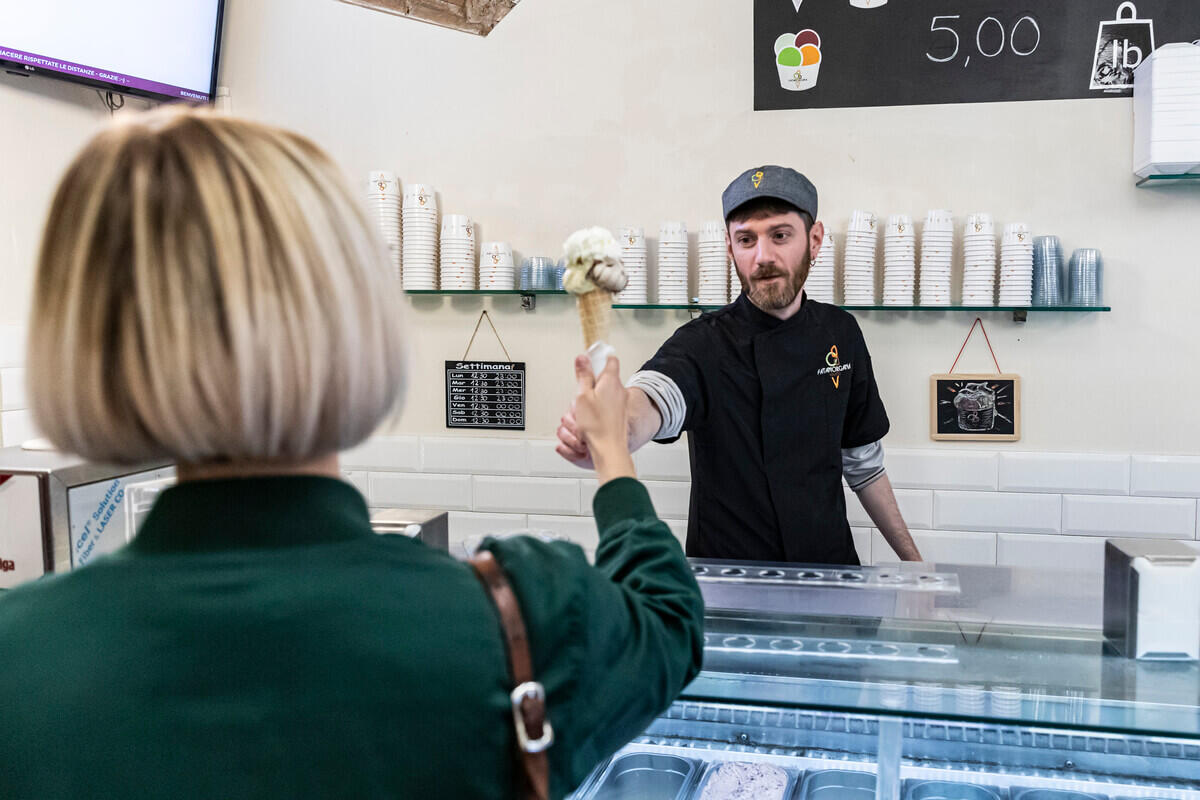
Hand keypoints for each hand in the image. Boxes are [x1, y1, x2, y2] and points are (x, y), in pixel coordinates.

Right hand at [558, 354, 635, 483]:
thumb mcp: (583, 396)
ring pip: (601, 395)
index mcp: (611, 381)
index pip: (610, 360)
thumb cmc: (597, 425)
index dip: (599, 359)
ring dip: (589, 401)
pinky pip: (603, 408)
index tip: (589, 361)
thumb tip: (582, 358)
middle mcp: (618, 391)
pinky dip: (594, 413)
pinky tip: (586, 421)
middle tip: (580, 394)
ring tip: (582, 411)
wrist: (609, 449)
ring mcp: (619, 404)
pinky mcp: (617, 416)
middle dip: (589, 385)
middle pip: (603, 379)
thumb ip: (583, 375)